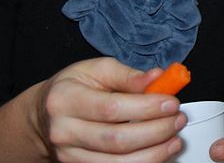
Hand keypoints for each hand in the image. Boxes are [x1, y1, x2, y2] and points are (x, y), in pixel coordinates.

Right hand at [0, 57, 185, 161]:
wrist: (45, 115)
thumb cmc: (74, 88)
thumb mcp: (96, 69)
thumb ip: (128, 74)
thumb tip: (158, 77)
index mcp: (65, 99)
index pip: (111, 108)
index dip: (146, 108)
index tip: (171, 102)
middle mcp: (64, 131)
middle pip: (116, 140)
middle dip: (155, 132)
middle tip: (178, 120)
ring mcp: (68, 155)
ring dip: (153, 154)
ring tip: (174, 139)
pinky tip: (158, 153)